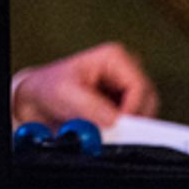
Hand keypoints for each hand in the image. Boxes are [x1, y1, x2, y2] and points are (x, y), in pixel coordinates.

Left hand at [11, 42, 159, 128]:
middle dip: (133, 119)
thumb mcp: (66, 94)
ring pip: (146, 111)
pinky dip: (126, 128)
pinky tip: (106, 128)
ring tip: (103, 128)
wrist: (40, 99)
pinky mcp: (126, 100)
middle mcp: (126, 67)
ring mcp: (127, 84)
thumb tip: (116, 121)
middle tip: (113, 132)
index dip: (133, 109)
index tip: (118, 126)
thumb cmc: (50, 88)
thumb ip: (92, 106)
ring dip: (129, 125)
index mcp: (115, 56)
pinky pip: (137, 119)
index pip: (139, 86)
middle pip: (148, 99)